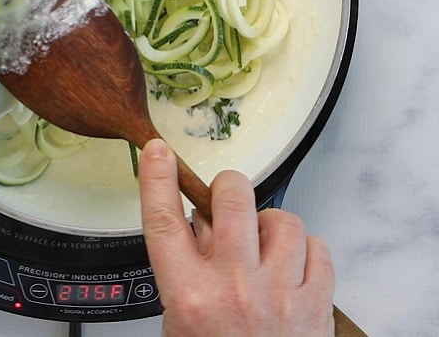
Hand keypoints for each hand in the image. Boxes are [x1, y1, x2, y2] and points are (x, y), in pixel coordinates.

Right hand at [139, 139, 334, 336]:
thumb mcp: (180, 321)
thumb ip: (186, 272)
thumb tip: (201, 226)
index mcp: (190, 295)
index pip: (164, 221)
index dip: (156, 179)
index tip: (157, 153)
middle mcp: (234, 288)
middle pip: (232, 199)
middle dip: (227, 190)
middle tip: (226, 203)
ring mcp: (279, 294)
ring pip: (281, 219)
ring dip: (269, 225)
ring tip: (262, 245)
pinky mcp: (315, 303)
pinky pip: (317, 247)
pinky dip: (304, 248)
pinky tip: (290, 263)